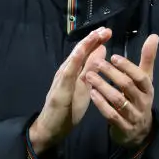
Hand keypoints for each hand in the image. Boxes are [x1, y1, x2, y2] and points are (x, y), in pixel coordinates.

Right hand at [30, 27, 110, 153]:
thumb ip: (91, 69)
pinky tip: (79, 53)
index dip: (96, 42)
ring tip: (95, 35)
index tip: (108, 32)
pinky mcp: (59, 91)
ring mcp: (61, 80)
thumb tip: (101, 51)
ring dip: (84, 46)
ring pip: (73, 59)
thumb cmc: (68, 109)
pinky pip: (67, 74)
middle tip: (105, 29)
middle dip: (92, 39)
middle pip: (80, 52)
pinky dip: (73, 62)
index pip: (85, 53)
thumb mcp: (84, 87)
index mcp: (73, 72)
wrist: (51, 129)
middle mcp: (66, 71)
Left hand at [84, 34, 158, 148]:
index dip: (128, 67)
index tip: (114, 57)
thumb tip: (154, 36)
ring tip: (89, 76)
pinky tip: (91, 94)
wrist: (140, 132)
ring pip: (118, 100)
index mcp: (148, 89)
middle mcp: (142, 102)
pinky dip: (101, 104)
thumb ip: (148, 59)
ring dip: (103, 87)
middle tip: (96, 63)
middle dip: (112, 74)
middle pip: (127, 87)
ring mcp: (133, 116)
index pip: (140, 77)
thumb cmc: (139, 99)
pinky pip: (111, 115)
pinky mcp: (123, 127)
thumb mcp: (145, 80)